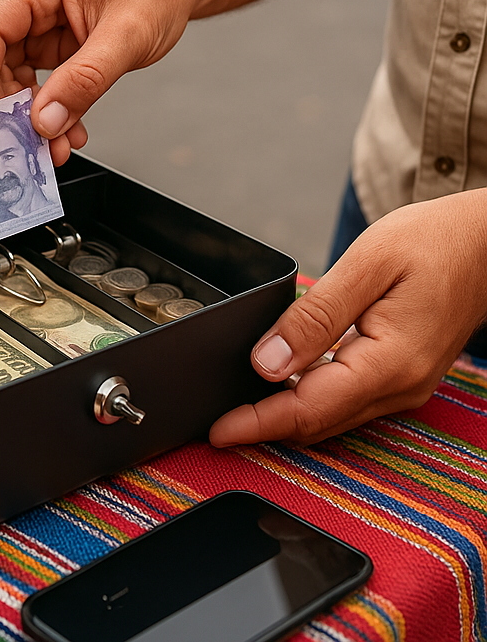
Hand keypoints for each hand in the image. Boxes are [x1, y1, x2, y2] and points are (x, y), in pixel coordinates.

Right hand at [0, 0, 200, 163]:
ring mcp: (32, 23)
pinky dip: (45, 111)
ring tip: (58, 143)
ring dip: (29, 116)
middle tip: (31, 142)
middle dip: (9, 108)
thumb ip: (85, 80)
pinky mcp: (43, 44)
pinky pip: (29, 85)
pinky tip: (66, 129)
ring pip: (7, 79)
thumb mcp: (127, 36)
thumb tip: (45, 119)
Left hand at [210, 189, 486, 446]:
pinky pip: (345, 399)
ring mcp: (403, 385)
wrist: (486, 242)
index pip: (308, 409)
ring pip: (330, 415)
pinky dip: (308, 398)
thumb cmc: (434, 242)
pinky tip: (280, 383)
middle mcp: (398, 386)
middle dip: (263, 426)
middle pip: (317, 421)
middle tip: (214, 421)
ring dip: (283, 415)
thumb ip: (314, 317)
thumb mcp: (365, 266)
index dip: (257, 423)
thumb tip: (267, 361)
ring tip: (237, 405)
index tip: (217, 431)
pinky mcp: (400, 374)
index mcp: (389, 363)